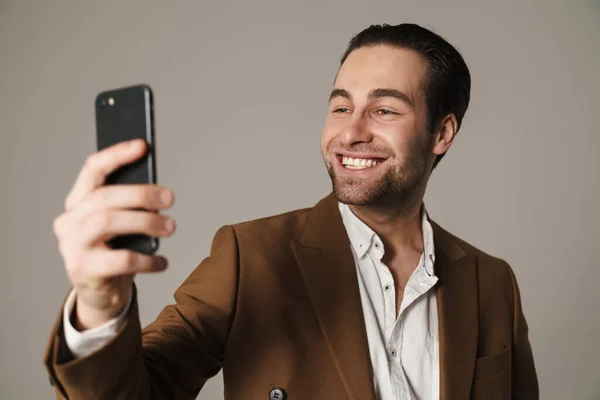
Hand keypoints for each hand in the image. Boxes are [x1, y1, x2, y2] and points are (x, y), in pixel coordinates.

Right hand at [53, 139, 175, 329]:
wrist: (102, 294)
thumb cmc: (115, 251)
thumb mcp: (123, 226)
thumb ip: (132, 207)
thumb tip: (159, 192)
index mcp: (78, 202)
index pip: (92, 169)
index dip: (117, 155)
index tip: (143, 146)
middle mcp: (69, 221)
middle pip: (104, 197)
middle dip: (140, 193)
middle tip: (170, 197)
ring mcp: (71, 246)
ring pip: (108, 222)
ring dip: (145, 221)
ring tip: (171, 227)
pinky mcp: (82, 270)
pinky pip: (121, 260)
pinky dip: (148, 260)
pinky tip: (162, 262)